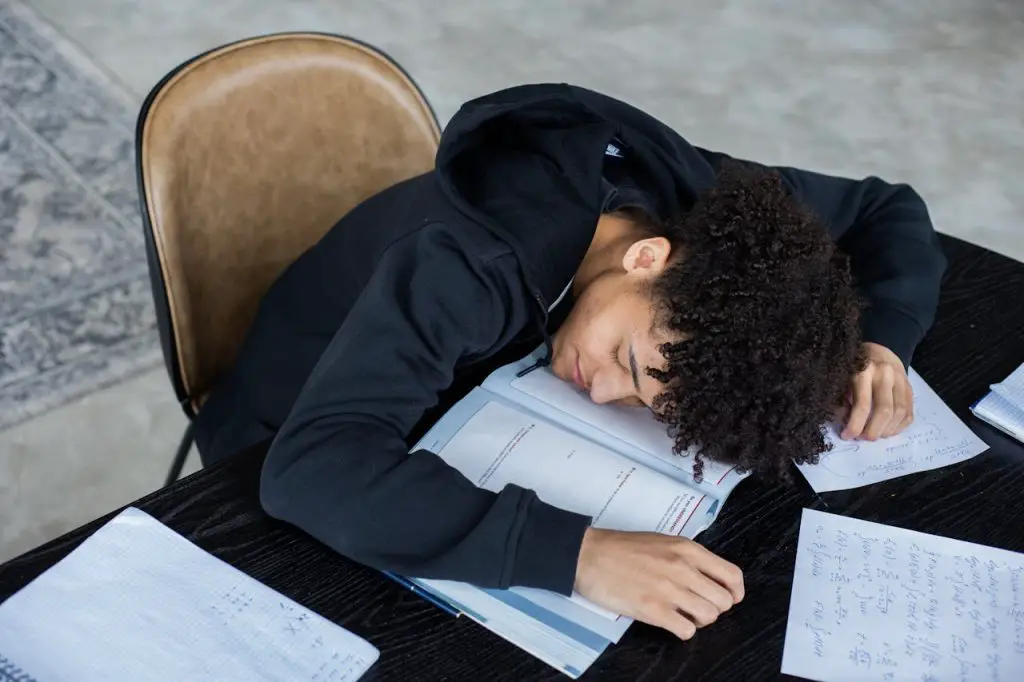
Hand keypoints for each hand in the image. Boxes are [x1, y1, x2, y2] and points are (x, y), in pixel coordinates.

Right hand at [574, 528, 743, 640]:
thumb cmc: (620, 548)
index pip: (732, 575)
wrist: (588, 555)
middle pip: (724, 600)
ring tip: (683, 614)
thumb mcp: (662, 541)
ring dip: (699, 620)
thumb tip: (708, 577)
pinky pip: (687, 630)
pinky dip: (683, 631)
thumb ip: (686, 557)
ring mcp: (669, 589)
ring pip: (709, 617)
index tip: (729, 598)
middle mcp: (682, 568)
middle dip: (714, 608)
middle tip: (698, 607)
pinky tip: (670, 621)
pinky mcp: (653, 609)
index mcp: (687, 549)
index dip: (735, 592)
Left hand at [840, 342, 912, 440]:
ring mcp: (901, 381)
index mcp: (864, 370)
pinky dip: (899, 427)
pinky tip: (887, 430)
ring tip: (874, 435)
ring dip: (886, 430)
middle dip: (873, 431)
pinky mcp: (910, 388)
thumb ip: (841, 398)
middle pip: (884, 411)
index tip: (847, 436)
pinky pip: (909, 413)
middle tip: (863, 438)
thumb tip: (844, 421)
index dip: (855, 425)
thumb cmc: (855, 366)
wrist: (880, 350)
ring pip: (900, 413)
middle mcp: (885, 375)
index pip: (862, 404)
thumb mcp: (842, 377)